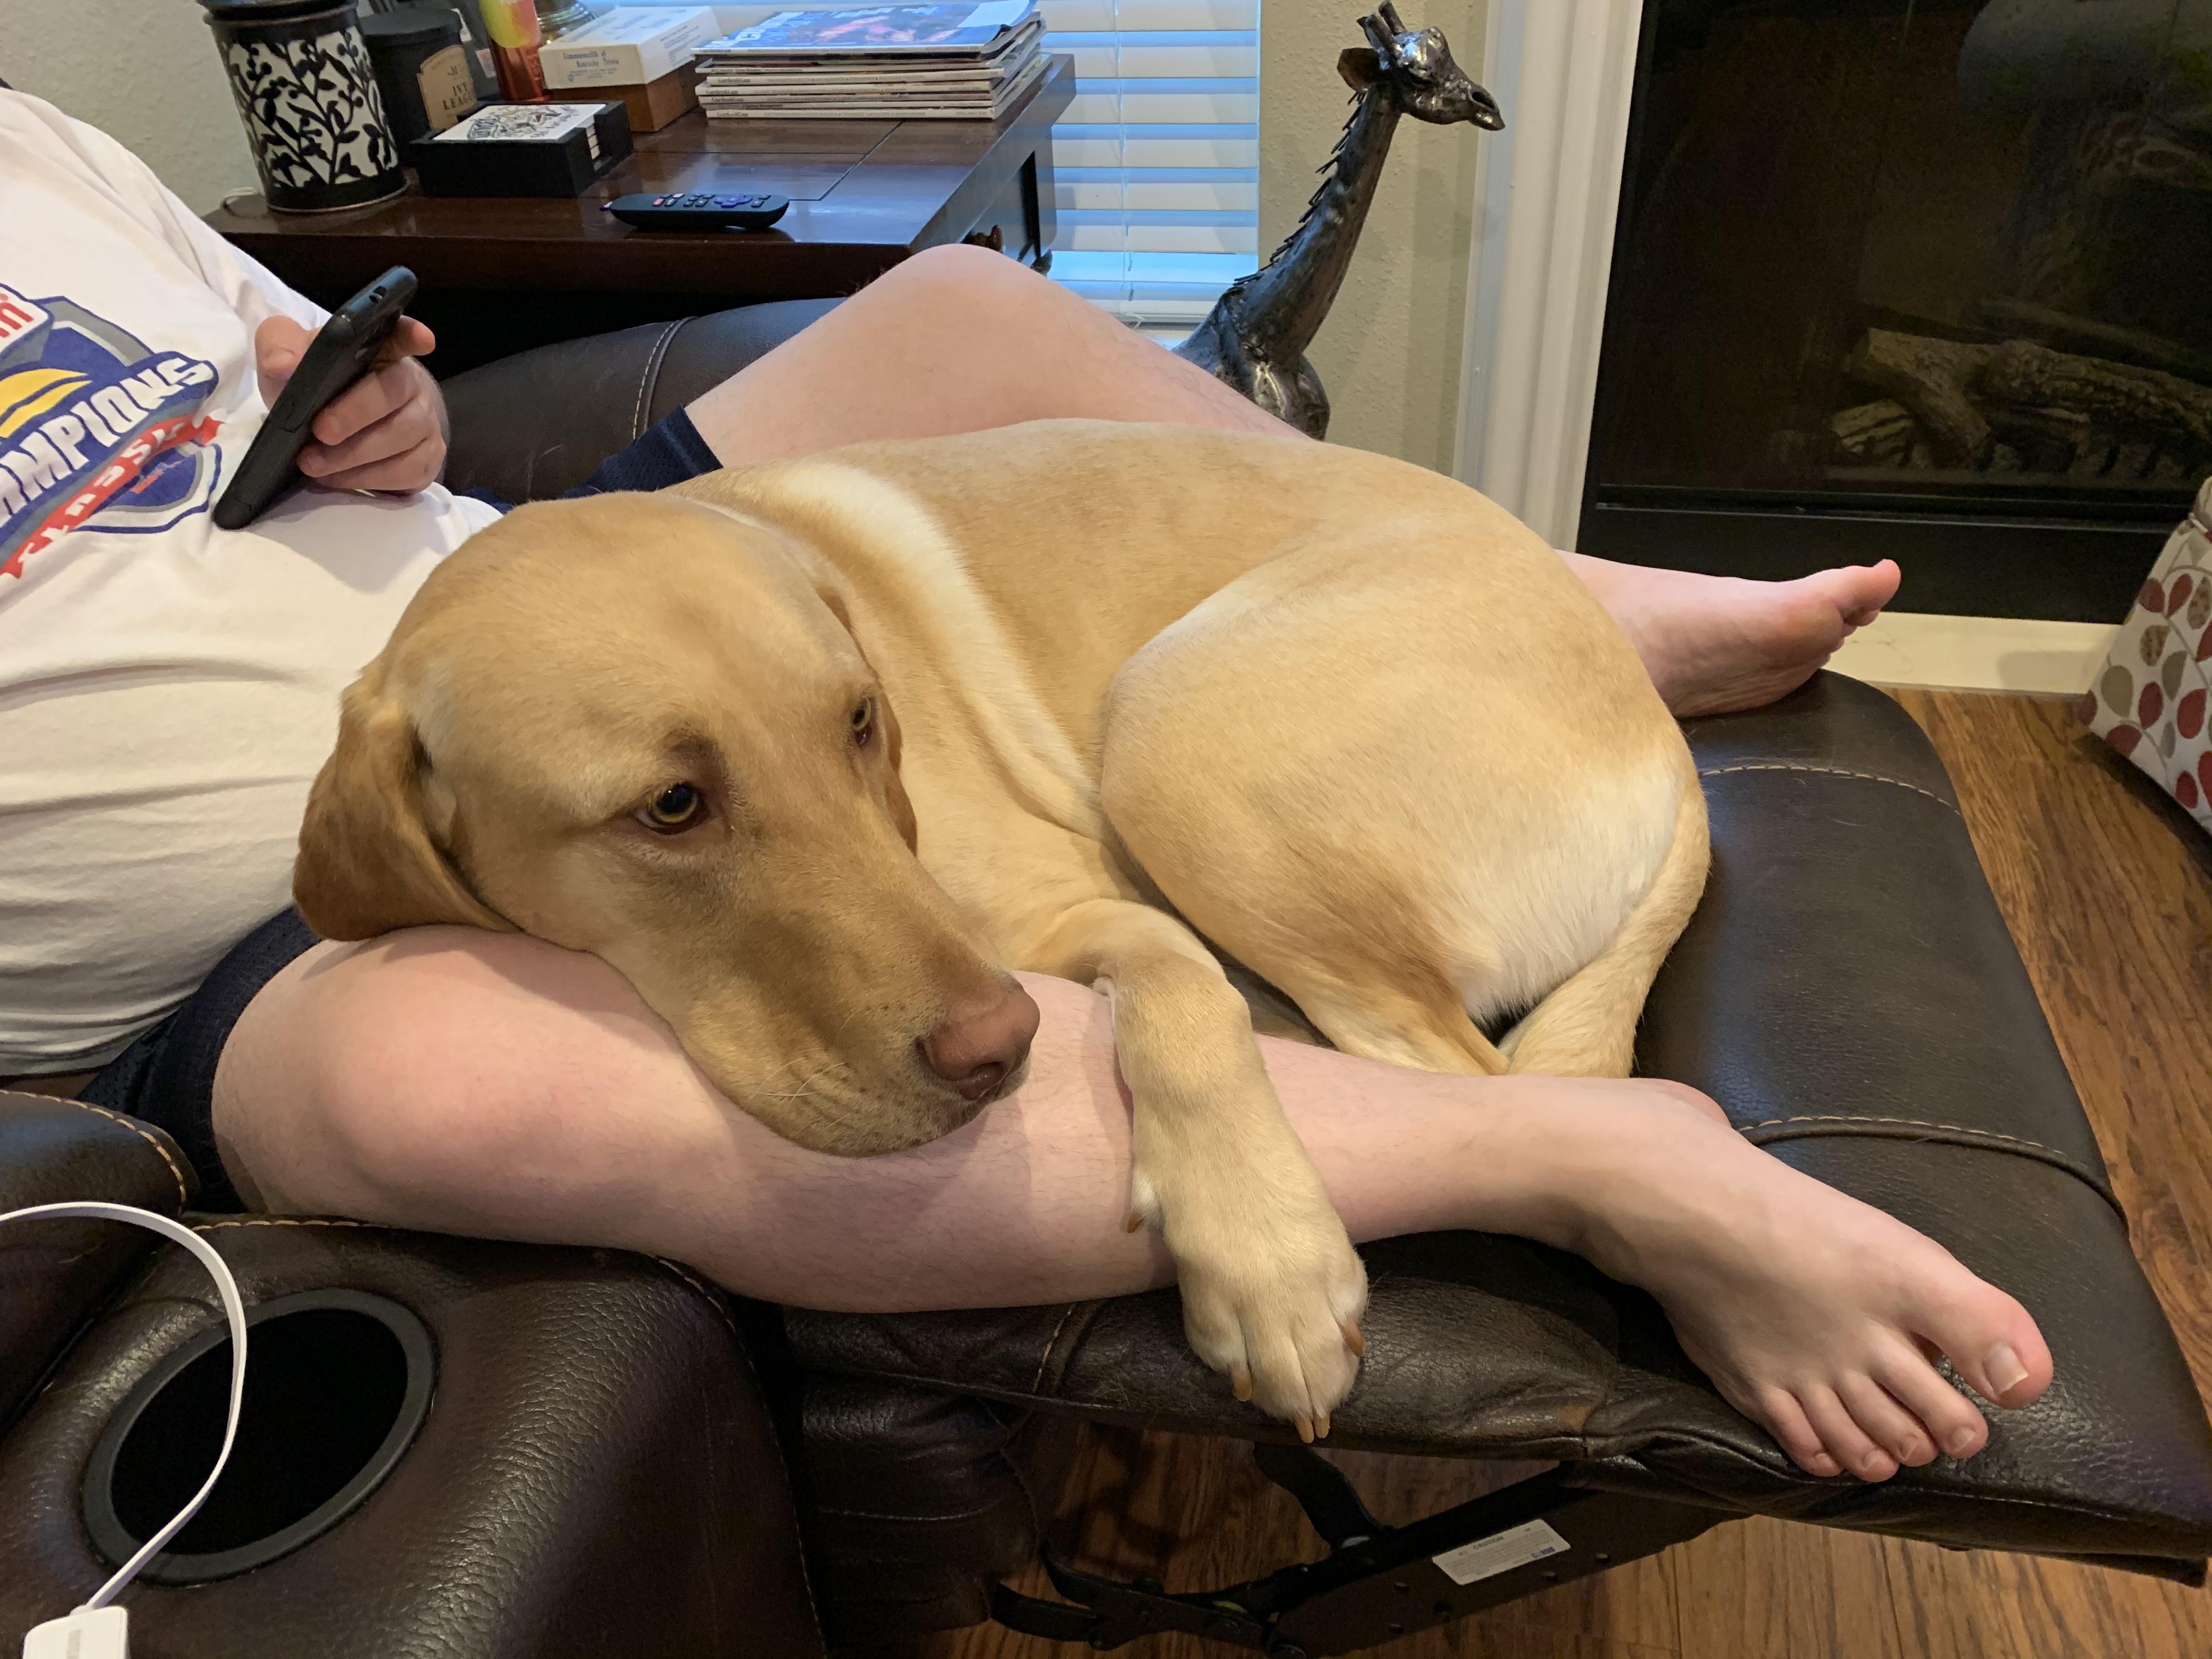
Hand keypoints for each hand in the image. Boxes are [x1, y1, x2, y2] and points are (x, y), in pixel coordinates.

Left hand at [253, 314, 448, 494]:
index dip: (411, 335)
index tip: (420, 338)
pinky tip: (338, 477)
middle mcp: (410, 384)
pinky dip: (369, 480)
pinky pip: (408, 472)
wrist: (332, 426)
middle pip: (395, 393)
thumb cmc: (317, 385)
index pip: (400, 335)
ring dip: (356, 456)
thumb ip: (278, 348)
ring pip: (404, 439)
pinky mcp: (426, 460)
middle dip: (356, 414)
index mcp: (380, 350)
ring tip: (313, 464)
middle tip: (320, 431)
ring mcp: (424, 424)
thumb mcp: (287, 359)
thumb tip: (282, 365)